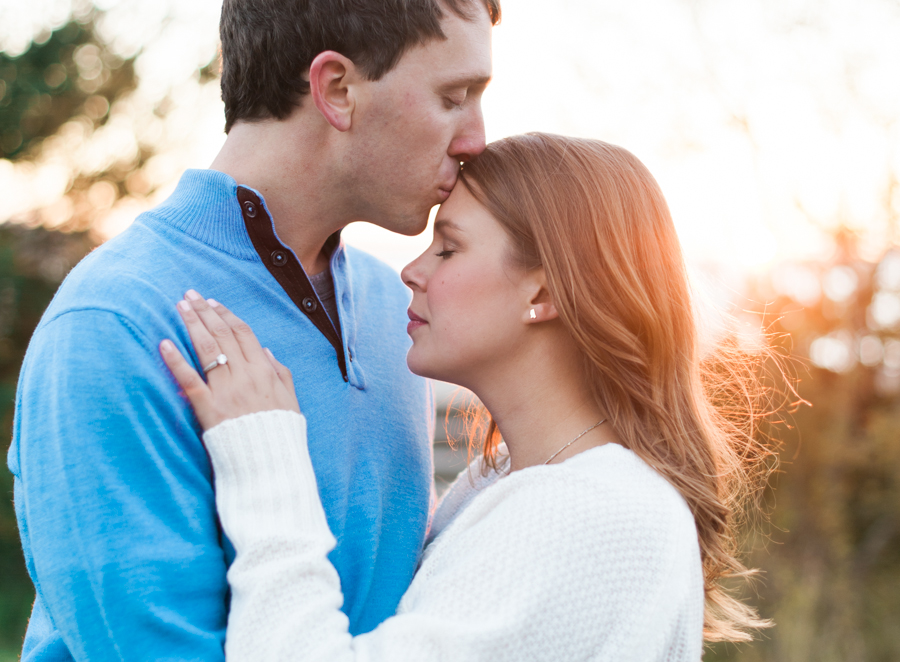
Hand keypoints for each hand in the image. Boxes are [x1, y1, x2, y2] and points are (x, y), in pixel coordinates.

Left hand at [159, 290, 299, 430]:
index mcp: (264, 372)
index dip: (226, 315)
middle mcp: (245, 376)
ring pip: (206, 349)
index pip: (243, 334)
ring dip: (191, 324)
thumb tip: (265, 351)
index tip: (213, 302)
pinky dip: (176, 360)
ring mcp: (225, 391)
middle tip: (189, 294)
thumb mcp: (290, 400)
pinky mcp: (208, 408)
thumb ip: (279, 373)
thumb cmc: (280, 434)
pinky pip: (189, 380)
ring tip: (179, 306)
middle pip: (222, 335)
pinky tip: (164, 343)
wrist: (269, 464)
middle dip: (205, 311)